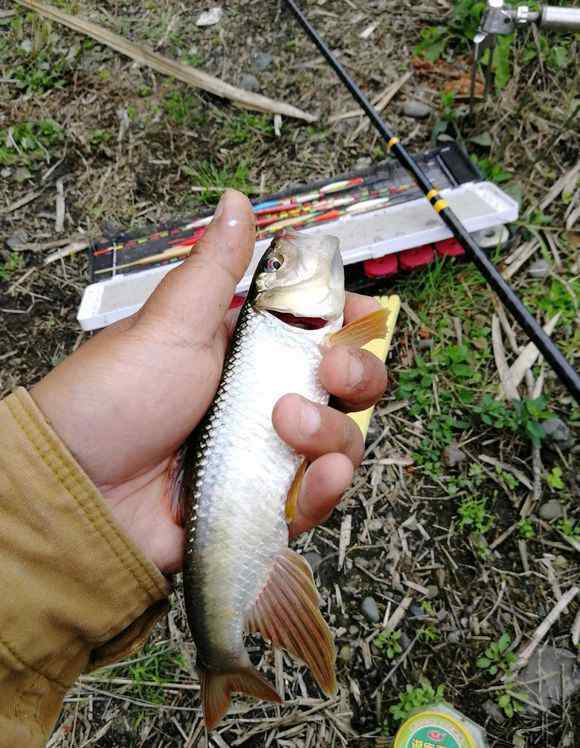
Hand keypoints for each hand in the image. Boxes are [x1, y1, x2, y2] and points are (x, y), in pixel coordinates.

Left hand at [31, 190, 387, 573]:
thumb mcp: (172, 322)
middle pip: (348, 386)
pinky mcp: (263, 502)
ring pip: (342, 440)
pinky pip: (315, 498)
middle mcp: (266, 399)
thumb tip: (234, 200)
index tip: (365, 315)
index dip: (353, 322)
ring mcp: (268, 452)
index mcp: (250, 350)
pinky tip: (319, 475)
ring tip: (287, 425)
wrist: (79, 485)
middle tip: (329, 371)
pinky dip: (326, 488)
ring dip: (333, 431)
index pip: (323, 330)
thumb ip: (217, 267)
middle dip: (357, 373)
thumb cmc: (118, 394)